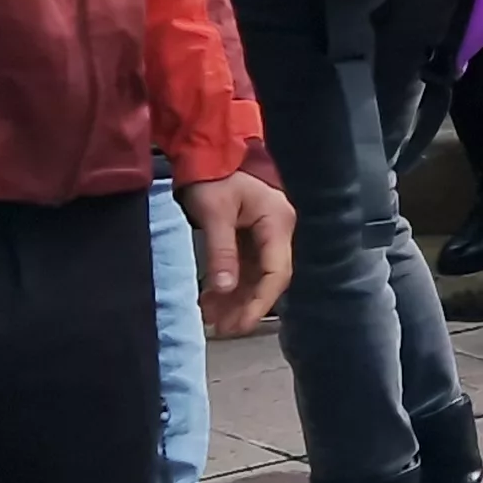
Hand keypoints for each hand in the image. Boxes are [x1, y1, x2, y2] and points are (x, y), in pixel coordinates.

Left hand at [175, 169, 294, 338]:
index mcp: (278, 222)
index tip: (241, 324)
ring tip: (212, 320)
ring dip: (235, 298)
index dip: (260, 302)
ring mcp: (265, 234)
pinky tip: (211, 301)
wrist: (205, 152)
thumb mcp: (214, 214)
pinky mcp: (250, 236)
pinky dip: (228, 285)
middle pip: (268, 278)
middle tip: (223, 329)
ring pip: (255, 276)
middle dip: (246, 305)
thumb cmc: (214, 177)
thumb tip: (224, 289)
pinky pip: (243, 267)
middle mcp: (278, 231)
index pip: (277, 271)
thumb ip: (221, 252)